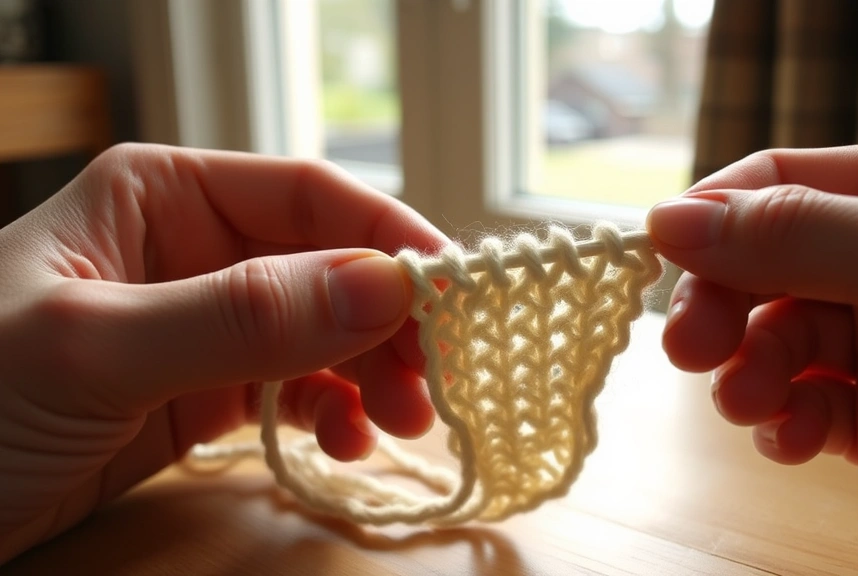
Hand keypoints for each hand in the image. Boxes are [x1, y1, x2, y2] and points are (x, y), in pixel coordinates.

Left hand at [0, 144, 447, 560]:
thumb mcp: (94, 347)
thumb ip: (240, 316)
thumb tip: (385, 285)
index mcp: (164, 196)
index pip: (310, 196)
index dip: (390, 238)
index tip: (453, 297)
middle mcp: (194, 250)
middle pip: (330, 267)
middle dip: (389, 324)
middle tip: (434, 384)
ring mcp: (203, 324)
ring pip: (323, 332)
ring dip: (372, 373)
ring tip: (400, 423)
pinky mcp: (201, 392)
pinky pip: (293, 389)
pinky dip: (330, 412)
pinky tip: (342, 441)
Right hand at [646, 135, 857, 552]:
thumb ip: (792, 233)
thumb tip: (666, 217)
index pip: (782, 182)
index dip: (715, 216)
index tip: (659, 257)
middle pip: (762, 263)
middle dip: (722, 307)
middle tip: (688, 350)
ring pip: (770, 337)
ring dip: (747, 371)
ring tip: (749, 404)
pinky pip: (796, 402)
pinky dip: (780, 421)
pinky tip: (796, 439)